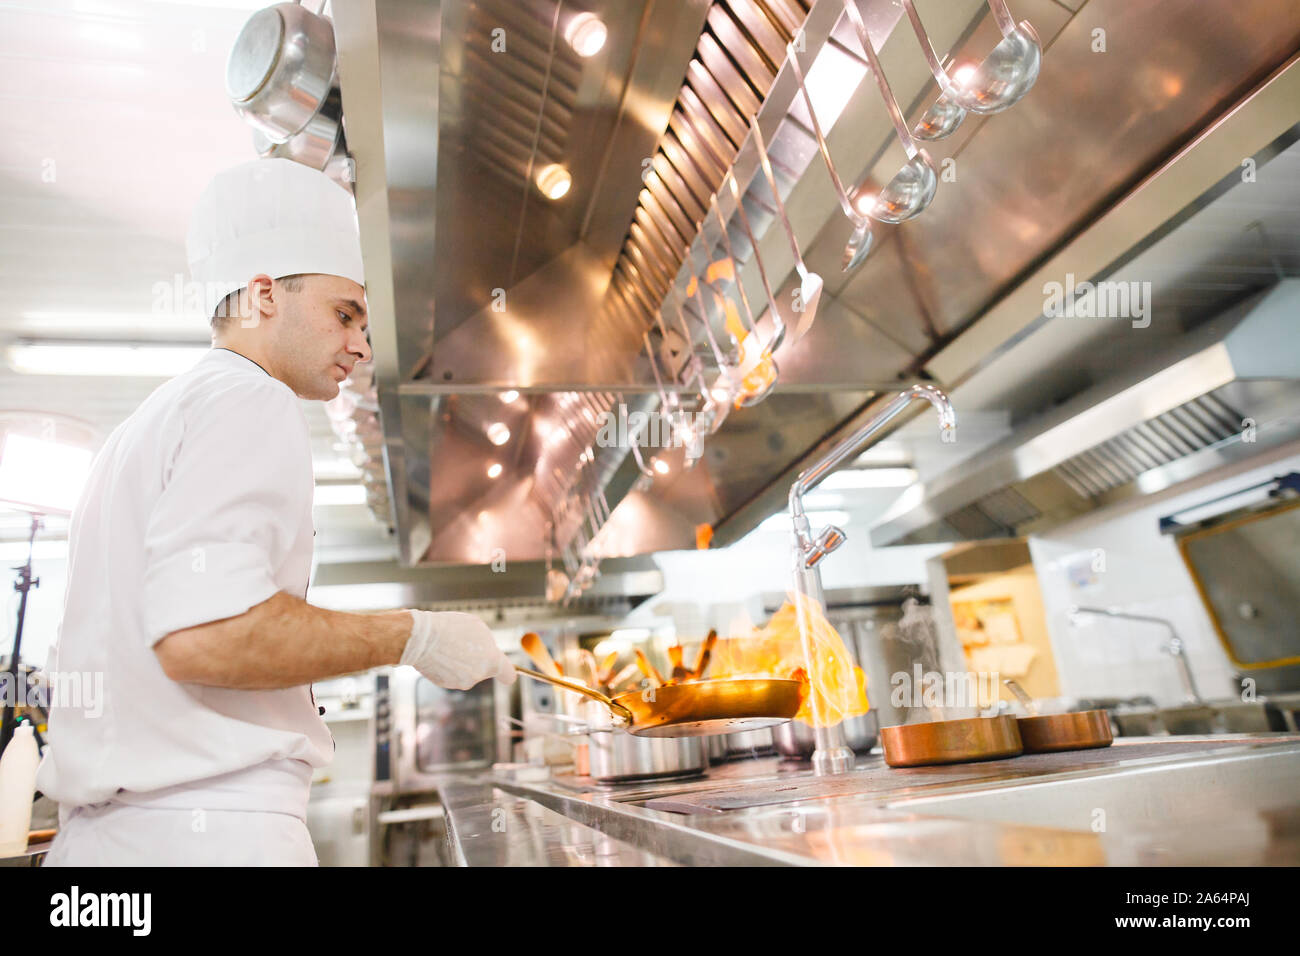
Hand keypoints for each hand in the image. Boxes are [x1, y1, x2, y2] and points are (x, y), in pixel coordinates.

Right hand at [400, 610, 516, 688]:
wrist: (421, 638)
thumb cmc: (451, 628)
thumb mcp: (478, 628)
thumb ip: (488, 644)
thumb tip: (488, 652)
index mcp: (491, 662)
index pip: (509, 675)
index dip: (508, 673)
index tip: (507, 672)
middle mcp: (478, 676)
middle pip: (484, 669)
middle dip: (478, 659)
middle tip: (465, 643)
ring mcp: (460, 682)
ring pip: (466, 671)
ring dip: (462, 662)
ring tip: (450, 645)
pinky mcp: (444, 684)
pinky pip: (451, 674)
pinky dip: (448, 666)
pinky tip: (440, 653)